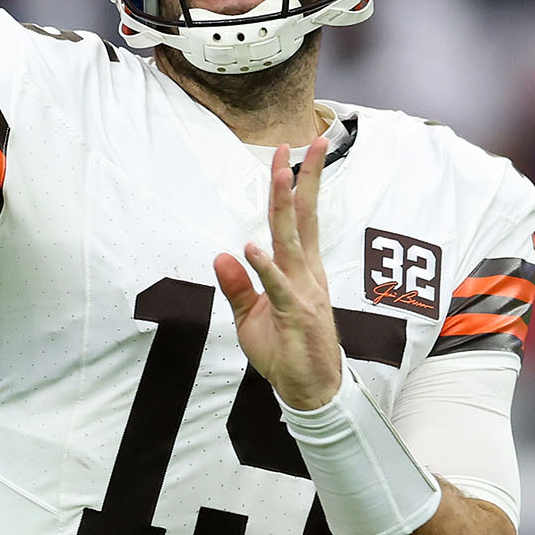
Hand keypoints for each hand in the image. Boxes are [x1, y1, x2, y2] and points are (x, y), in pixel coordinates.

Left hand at [214, 139, 342, 410]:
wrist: (310, 392)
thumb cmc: (286, 353)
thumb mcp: (252, 316)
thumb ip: (239, 286)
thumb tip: (223, 254)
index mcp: (301, 271)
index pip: (299, 220)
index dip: (296, 186)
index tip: (292, 154)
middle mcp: (307, 274)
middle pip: (303, 219)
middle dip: (301, 179)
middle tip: (302, 143)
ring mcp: (304, 293)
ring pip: (292, 242)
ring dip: (284, 208)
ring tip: (281, 175)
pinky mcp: (296, 315)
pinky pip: (278, 287)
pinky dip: (265, 268)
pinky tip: (252, 248)